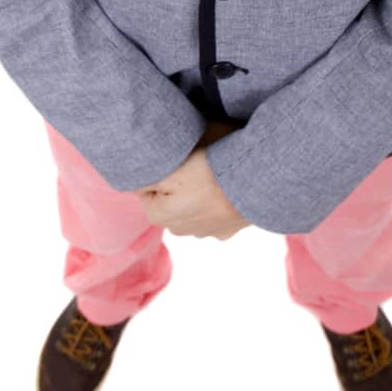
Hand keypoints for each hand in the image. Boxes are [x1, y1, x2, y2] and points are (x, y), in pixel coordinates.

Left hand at [134, 118, 250, 239]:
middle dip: (175, 183)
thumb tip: (133, 179)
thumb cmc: (211, 169)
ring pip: (191, 207)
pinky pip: (216, 212)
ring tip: (211, 171)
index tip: (173, 158)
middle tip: (193, 161)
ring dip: (196, 193)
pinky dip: (218, 200)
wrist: (258, 182)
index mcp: (161, 216)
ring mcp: (208, 232)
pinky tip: (226, 186)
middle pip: (168, 200)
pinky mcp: (230, 229)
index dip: (158, 170)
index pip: (145, 190)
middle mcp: (181, 231)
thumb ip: (147, 175)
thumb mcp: (171, 165)